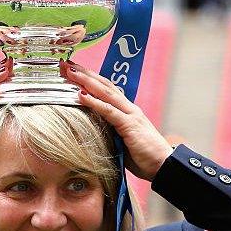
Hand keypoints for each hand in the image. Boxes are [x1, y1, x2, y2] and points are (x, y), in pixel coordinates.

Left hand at [60, 60, 173, 180]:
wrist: (163, 166)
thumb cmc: (143, 157)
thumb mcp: (121, 141)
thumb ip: (109, 132)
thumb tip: (91, 131)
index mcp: (127, 111)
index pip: (106, 89)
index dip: (89, 79)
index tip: (72, 71)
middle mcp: (129, 108)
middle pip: (104, 85)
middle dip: (84, 73)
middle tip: (66, 63)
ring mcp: (130, 115)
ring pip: (105, 93)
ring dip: (86, 81)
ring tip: (70, 72)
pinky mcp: (130, 125)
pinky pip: (109, 111)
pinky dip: (95, 102)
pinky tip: (81, 95)